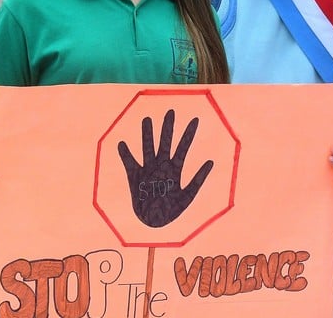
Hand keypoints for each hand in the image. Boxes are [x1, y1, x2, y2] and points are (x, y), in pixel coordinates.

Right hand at [118, 109, 213, 227]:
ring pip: (147, 148)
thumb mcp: (188, 196)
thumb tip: (210, 161)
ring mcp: (147, 169)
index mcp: (175, 169)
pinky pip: (129, 163)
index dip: (189, 134)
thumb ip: (198, 180)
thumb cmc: (171, 210)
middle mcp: (161, 166)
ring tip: (147, 120)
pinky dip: (125, 154)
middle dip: (168, 128)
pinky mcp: (135, 177)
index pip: (183, 148)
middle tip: (170, 112)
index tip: (195, 120)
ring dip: (147, 135)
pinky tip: (122, 144)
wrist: (154, 222)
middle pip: (165, 143)